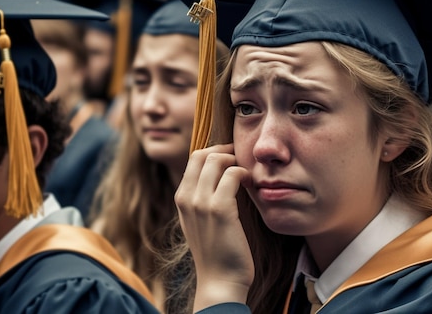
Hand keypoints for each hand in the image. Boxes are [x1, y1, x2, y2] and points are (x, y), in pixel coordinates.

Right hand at [175, 144, 253, 310]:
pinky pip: (232, 175)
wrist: (219, 281)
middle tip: (241, 159)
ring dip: (235, 161)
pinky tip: (250, 183)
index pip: (194, 158)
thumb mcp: (200, 221)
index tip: (231, 158)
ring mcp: (201, 203)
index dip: (214, 152)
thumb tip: (219, 176)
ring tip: (246, 174)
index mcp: (181, 198)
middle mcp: (187, 198)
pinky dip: (243, 173)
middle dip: (224, 151)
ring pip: (216, 160)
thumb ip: (202, 198)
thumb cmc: (216, 252)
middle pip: (202, 154)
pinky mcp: (220, 210)